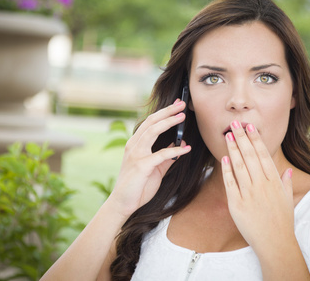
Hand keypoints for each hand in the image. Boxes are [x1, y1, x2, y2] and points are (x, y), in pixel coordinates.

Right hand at [107, 100, 190, 217]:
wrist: (123, 204)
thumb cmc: (138, 186)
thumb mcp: (156, 168)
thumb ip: (166, 156)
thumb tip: (180, 144)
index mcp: (135, 144)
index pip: (150, 123)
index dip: (163, 112)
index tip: (176, 105)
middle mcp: (134, 146)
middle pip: (151, 122)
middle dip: (167, 111)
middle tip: (182, 104)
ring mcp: (136, 155)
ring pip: (153, 131)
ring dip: (169, 122)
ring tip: (182, 117)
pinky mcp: (141, 166)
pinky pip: (161, 155)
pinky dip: (174, 150)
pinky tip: (186, 148)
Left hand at [221, 121, 293, 253]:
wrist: (275, 244)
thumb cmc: (282, 222)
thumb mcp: (287, 200)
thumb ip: (285, 184)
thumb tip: (287, 172)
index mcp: (274, 182)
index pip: (263, 155)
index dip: (256, 140)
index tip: (250, 127)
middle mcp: (262, 185)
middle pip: (250, 156)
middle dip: (241, 138)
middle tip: (235, 124)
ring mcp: (249, 194)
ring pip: (239, 166)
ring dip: (233, 149)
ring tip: (227, 135)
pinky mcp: (236, 204)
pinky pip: (230, 183)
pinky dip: (226, 170)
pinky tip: (223, 159)